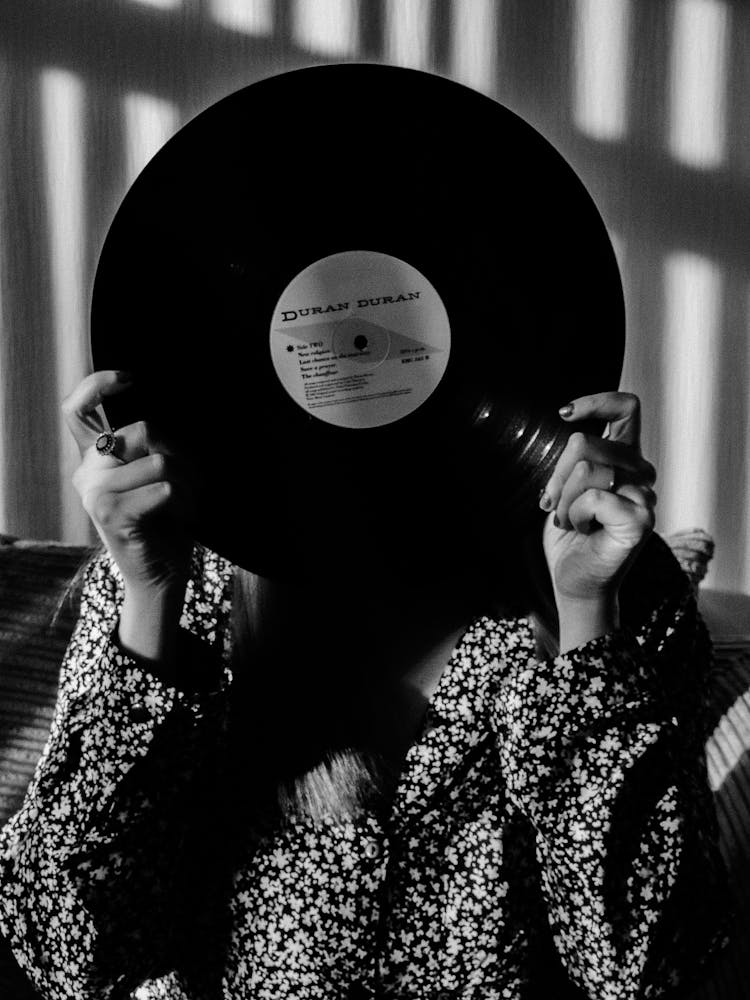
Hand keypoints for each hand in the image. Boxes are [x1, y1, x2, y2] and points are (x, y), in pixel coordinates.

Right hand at [63, 371, 194, 658]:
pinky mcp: (111, 515)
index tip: (129, 378)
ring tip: (185, 504)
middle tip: (189, 482)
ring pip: (160, 460)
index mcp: (94, 459)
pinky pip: (164, 488)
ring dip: (188, 482)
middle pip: (143, 430)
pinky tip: (178, 518)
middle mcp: (87, 472)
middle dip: (181, 453)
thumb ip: (150, 445)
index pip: (76, 409)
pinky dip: (183, 501)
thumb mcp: (156, 475)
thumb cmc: (165, 522)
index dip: (97, 385)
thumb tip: (160, 421)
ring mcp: (95, 493)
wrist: (161, 574)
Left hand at [539, 392, 655, 613]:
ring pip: (585, 469)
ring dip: (562, 500)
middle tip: (554, 505)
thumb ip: (575, 459)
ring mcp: (644, 496)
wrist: (574, 581)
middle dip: (555, 476)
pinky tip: (582, 531)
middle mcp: (640, 473)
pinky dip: (574, 516)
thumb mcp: (564, 487)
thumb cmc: (569, 536)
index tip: (564, 413)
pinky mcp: (640, 520)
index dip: (597, 402)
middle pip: (584, 442)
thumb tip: (573, 430)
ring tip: (571, 522)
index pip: (626, 408)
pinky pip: (592, 497)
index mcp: (624, 459)